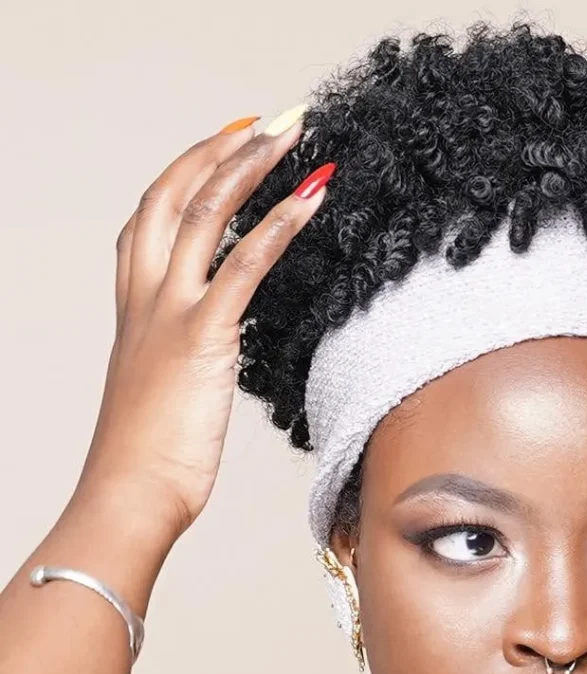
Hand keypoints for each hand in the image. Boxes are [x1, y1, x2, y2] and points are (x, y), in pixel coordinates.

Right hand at [77, 107, 334, 540]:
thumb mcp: (167, 390)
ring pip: (203, 216)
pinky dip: (277, 228)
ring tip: (289, 134)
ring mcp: (169, 314)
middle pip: (172, 197)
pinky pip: (242, 268)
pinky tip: (310, 198)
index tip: (225, 145)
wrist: (130, 494)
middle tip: (267, 121)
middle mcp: (145, 299)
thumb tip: (213, 352)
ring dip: (249, 167)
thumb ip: (185, 357)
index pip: (152, 219)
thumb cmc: (151, 457)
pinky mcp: (200, 338)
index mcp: (136, 309)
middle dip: (219, 150)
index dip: (186, 174)